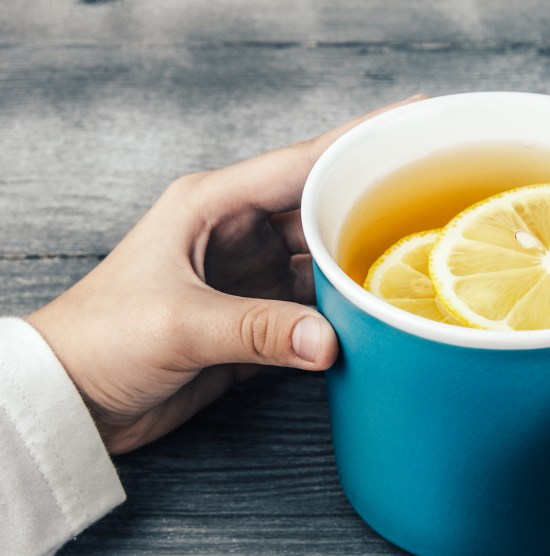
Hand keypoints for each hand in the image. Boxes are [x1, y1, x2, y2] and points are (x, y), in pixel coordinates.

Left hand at [27, 95, 423, 453]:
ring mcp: (247, 276)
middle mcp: (236, 233)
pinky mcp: (253, 318)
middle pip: (321, 208)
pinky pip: (313, 306)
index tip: (412, 122)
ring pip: (322, 259)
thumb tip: (329, 340)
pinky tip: (376, 312)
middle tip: (434, 199)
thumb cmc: (100, 340)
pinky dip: (343, 310)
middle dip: (372, 204)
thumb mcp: (178, 324)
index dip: (358, 142)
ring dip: (361, 264)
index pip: (300, 163)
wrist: (74, 400)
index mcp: (211, 205)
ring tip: (419, 261)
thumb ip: (256, 329)